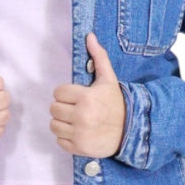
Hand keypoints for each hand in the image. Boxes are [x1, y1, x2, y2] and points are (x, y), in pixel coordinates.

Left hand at [50, 33, 125, 157]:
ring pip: (54, 125)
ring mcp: (80, 134)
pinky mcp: (79, 148)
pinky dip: (66, 138)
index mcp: (87, 98)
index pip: (58, 92)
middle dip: (62, 107)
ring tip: (75, 121)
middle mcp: (82, 116)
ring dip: (62, 123)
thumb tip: (90, 36)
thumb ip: (98, 58)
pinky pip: (59, 141)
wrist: (131, 130)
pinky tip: (78, 132)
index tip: (76, 96)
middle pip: (53, 108)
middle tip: (75, 108)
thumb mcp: (109, 80)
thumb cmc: (116, 103)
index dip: (66, 93)